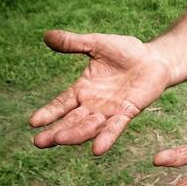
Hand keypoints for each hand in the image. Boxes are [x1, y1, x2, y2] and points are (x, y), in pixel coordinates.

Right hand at [30, 30, 169, 154]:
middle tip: (40, 142)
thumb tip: (46, 35)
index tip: (33, 122)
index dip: (48, 113)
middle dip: (57, 131)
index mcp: (83, 89)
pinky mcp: (128, 112)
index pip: (61, 104)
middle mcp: (94, 104)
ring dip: (76, 134)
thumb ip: (74, 43)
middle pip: (72, 120)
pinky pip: (116, 127)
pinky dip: (107, 137)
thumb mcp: (97, 44)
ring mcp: (110, 110)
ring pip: (90, 126)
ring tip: (60, 140)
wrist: (153, 58)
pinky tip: (98, 149)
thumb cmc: (126, 51)